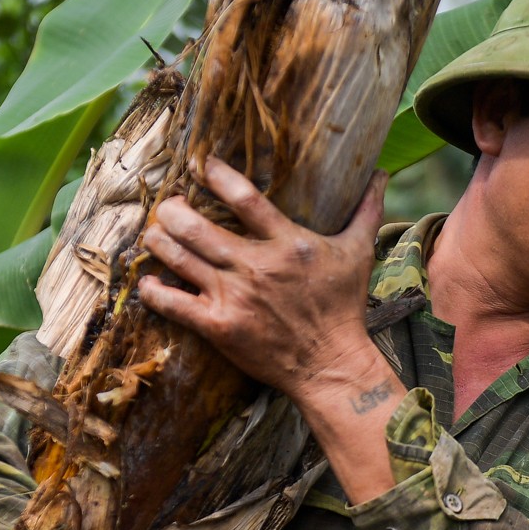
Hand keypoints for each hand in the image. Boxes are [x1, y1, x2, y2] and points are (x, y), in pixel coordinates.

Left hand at [137, 157, 387, 401]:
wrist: (330, 365)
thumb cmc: (342, 307)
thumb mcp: (358, 253)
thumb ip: (366, 210)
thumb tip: (382, 174)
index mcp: (287, 243)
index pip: (246, 199)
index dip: (218, 176)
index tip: (201, 164)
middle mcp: (256, 266)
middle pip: (196, 227)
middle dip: (172, 210)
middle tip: (168, 205)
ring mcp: (234, 297)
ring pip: (179, 258)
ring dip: (158, 241)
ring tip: (154, 232)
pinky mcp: (219, 326)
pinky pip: (174, 304)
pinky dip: (154, 290)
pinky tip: (146, 280)